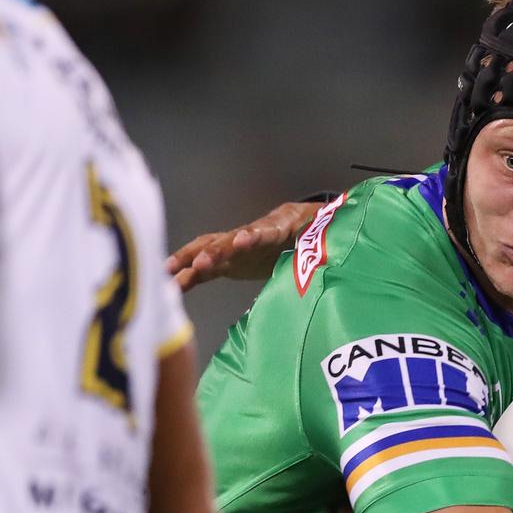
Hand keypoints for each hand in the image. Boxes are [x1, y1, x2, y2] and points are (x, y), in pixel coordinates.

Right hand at [166, 201, 323, 291]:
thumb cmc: (313, 229)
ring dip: (190, 262)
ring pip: (209, 252)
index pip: (264, 230)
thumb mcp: (324, 232)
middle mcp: (249, 235)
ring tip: (170, 274)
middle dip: (212, 252)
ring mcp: (235, 248)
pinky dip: (187, 275)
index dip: (252, 235)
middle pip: (228, 241)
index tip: (243, 241)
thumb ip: (326, 236)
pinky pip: (205, 268)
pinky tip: (170, 287)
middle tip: (198, 264)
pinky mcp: (228, 262)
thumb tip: (342, 225)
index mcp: (277, 227)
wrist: (301, 227)